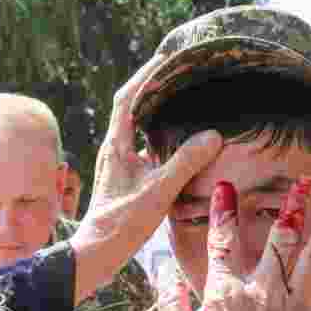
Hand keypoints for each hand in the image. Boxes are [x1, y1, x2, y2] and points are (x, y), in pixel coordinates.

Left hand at [69, 56, 222, 303]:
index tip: (166, 57)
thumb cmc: (122, 224)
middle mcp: (114, 149)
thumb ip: (185, 162)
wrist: (98, 254)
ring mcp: (119, 163)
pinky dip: (160, 135)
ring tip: (182, 96)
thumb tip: (212, 134)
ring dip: (157, 109)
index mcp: (116, 145)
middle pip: (133, 106)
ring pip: (138, 126)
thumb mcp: (159, 192)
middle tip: (179, 71)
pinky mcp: (125, 177)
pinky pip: (144, 145)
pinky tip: (179, 140)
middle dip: (154, 85)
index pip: (128, 97)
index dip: (146, 74)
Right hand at [158, 179, 310, 310]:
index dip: (222, 210)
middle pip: (281, 237)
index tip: (225, 186)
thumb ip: (170, 305)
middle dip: (293, 204)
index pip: (223, 240)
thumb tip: (162, 273)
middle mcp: (263, 291)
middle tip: (303, 181)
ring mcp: (294, 308)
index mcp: (225, 293)